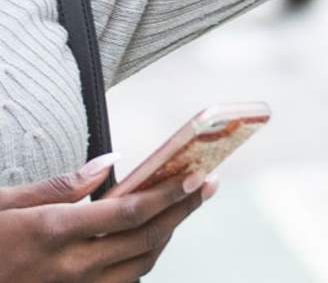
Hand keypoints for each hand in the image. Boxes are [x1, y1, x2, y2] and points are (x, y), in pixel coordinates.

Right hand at [0, 156, 217, 281]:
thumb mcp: (6, 201)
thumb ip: (62, 184)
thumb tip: (109, 162)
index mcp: (52, 231)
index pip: (127, 213)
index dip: (167, 195)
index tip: (195, 176)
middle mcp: (68, 266)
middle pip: (143, 240)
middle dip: (182, 211)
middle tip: (207, 185)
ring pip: (138, 267)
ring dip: (166, 236)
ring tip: (183, 206)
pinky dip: (141, 260)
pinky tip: (149, 238)